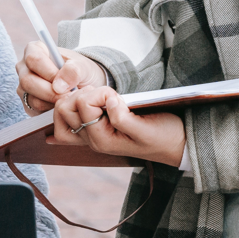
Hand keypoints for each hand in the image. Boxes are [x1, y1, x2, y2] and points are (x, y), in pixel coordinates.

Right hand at [16, 44, 108, 116]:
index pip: (33, 59)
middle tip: (68, 94)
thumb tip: (58, 86)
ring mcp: (23, 86)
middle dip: (50, 91)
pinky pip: (35, 110)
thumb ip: (73, 71)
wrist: (83, 85)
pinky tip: (61, 103)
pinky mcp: (27, 103)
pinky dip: (51, 110)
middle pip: (27, 80)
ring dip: (52, 101)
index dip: (48, 72)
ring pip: (32, 98)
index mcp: (35, 50)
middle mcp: (24, 67)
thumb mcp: (83, 67)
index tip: (64, 81)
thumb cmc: (80, 71)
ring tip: (67, 97)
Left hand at [49, 85, 185, 165]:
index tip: (118, 97)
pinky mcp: (94, 127)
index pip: (83, 104)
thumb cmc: (163, 137)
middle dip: (83, 94)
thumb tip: (108, 101)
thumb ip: (123, 118)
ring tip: (101, 97)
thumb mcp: (146, 129)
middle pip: (64, 108)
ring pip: (63, 111)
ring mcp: (90, 134)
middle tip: (106, 95)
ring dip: (79, 97)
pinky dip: (74, 105)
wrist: (175, 145)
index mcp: (101, 139)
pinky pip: (68, 119)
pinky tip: (89, 102)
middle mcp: (91, 139)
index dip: (100, 93)